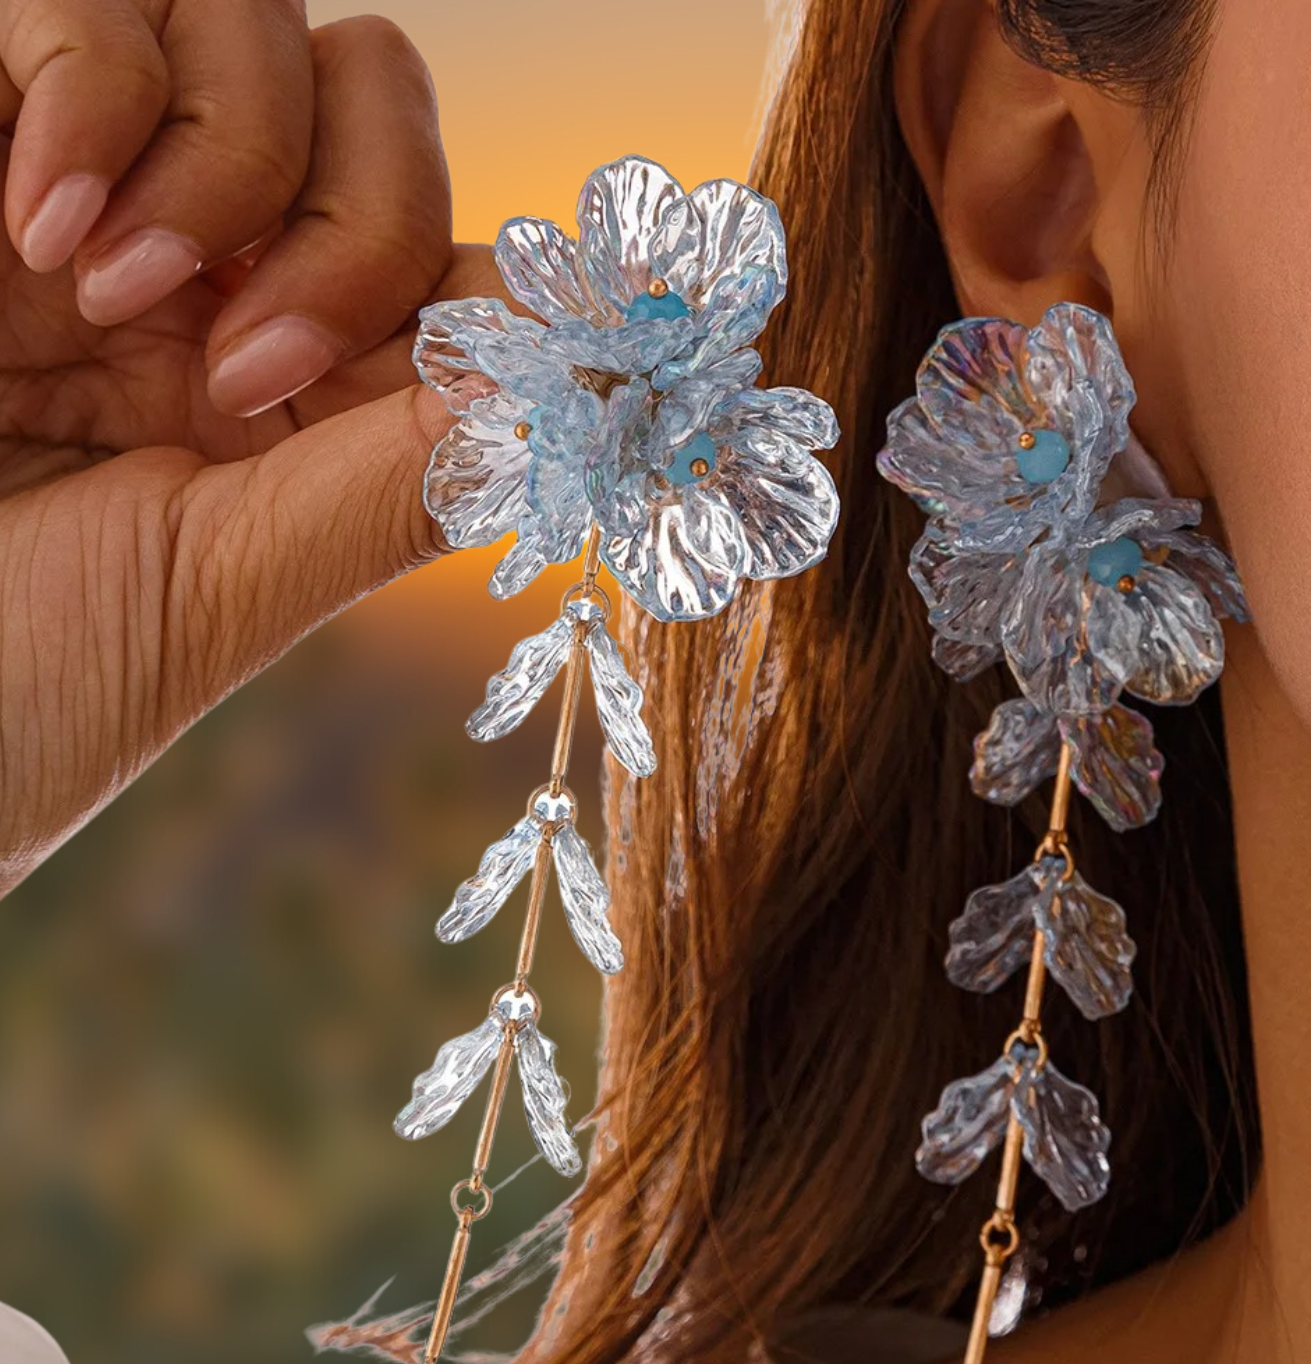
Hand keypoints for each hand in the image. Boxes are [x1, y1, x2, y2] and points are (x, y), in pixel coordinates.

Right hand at [0, 6, 496, 893]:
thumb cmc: (16, 678)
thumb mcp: (226, 586)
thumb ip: (394, 485)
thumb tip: (581, 398)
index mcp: (296, 391)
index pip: (457, 263)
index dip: (513, 284)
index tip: (578, 333)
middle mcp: (209, 271)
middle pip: (380, 108)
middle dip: (356, 223)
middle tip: (247, 367)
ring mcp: (95, 187)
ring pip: (252, 22)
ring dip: (224, 164)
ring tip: (103, 297)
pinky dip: (92, 91)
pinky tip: (35, 226)